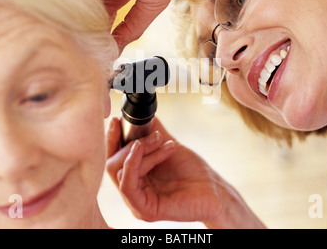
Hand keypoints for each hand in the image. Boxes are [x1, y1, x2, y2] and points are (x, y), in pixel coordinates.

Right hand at [106, 116, 265, 227]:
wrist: (214, 190)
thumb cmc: (194, 173)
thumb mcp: (169, 147)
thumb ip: (154, 134)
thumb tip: (144, 116)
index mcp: (135, 177)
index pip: (114, 158)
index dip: (112, 139)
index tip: (116, 120)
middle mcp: (133, 190)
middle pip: (113, 163)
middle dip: (132, 143)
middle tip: (155, 136)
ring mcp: (136, 202)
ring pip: (121, 170)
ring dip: (141, 151)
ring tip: (163, 143)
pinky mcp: (144, 209)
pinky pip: (127, 185)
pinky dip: (132, 164)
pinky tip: (140, 150)